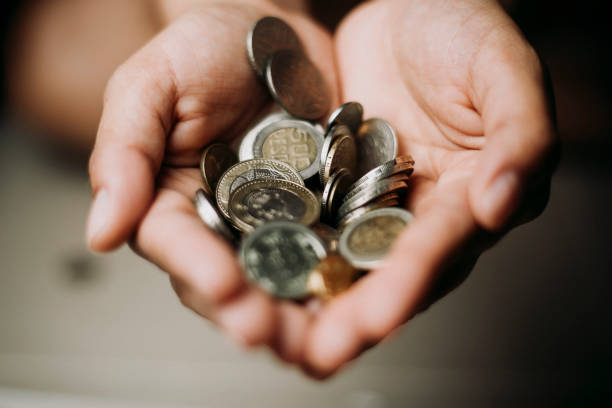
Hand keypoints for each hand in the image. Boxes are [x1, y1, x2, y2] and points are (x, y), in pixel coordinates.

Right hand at [85, 0, 337, 358]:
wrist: (271, 33)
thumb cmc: (201, 48)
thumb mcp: (150, 86)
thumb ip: (124, 152)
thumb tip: (99, 231)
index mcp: (169, 200)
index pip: (175, 244)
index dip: (196, 267)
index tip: (222, 285)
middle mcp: (221, 222)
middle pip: (230, 278)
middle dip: (249, 309)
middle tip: (272, 332)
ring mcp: (274, 221)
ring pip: (282, 275)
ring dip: (298, 308)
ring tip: (319, 333)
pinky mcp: (322, 210)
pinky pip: (332, 245)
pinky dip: (342, 270)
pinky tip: (359, 289)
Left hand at [301, 0, 558, 376]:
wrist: (406, 7)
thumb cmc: (463, 29)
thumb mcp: (503, 68)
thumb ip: (520, 134)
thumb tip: (501, 202)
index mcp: (475, 194)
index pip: (443, 246)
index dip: (411, 280)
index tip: (378, 315)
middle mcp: (423, 212)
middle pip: (389, 273)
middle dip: (354, 315)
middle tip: (316, 351)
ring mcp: (375, 203)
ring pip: (345, 262)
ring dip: (312, 299)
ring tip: (275, 333)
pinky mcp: (333, 188)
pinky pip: (309, 224)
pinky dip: (285, 251)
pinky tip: (254, 276)